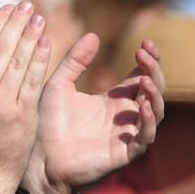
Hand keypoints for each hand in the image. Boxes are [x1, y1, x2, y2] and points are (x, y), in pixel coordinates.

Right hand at [0, 3, 49, 175]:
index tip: (7, 9)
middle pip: (2, 48)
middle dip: (15, 24)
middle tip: (26, 6)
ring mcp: (4, 103)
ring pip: (19, 61)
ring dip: (30, 36)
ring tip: (38, 18)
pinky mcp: (24, 116)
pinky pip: (34, 81)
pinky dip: (40, 60)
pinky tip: (46, 43)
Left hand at [26, 36, 164, 193]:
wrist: (38, 159)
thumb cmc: (48, 124)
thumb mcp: (59, 85)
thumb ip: (75, 62)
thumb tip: (93, 34)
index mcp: (113, 100)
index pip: (141, 77)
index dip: (148, 61)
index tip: (145, 43)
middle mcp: (125, 116)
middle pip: (153, 91)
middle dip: (154, 71)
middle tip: (145, 53)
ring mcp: (127, 135)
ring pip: (156, 113)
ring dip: (155, 95)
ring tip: (145, 80)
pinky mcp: (125, 153)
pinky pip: (145, 138)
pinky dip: (148, 122)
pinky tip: (143, 107)